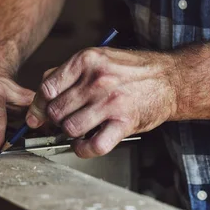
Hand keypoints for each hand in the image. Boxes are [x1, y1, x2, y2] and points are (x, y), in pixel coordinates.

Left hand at [26, 48, 176, 157]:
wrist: (170, 79)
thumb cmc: (132, 70)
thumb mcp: (99, 58)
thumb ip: (69, 73)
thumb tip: (41, 96)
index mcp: (86, 60)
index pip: (46, 88)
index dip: (38, 105)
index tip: (39, 114)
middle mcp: (97, 79)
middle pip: (56, 111)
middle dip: (55, 121)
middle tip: (63, 122)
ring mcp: (111, 101)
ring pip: (70, 128)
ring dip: (69, 135)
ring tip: (77, 131)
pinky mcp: (124, 122)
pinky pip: (93, 145)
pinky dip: (84, 150)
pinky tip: (85, 145)